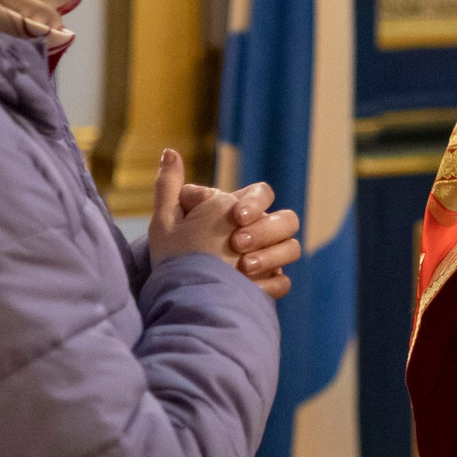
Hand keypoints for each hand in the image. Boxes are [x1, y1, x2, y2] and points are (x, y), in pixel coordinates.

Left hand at [148, 153, 301, 297]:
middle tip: (238, 244)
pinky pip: (283, 282)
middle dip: (265, 231)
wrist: (181, 304)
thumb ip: (170, 186)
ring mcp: (265, 261)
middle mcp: (256, 234)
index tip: (237, 217)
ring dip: (270, 255)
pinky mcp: (267, 288)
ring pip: (291, 248)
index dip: (255, 202)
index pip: (262, 193)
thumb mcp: (165, 222)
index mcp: (237, 213)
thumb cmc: (173, 259)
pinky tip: (247, 288)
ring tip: (243, 267)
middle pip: (287, 219)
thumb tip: (169, 152)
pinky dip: (268, 284)